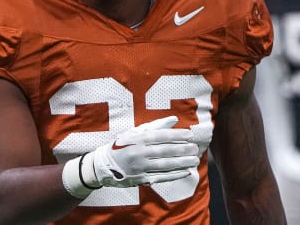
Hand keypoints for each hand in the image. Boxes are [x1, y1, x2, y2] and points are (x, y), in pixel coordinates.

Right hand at [62, 116, 200, 197]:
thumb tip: (175, 119)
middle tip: (196, 148)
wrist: (103, 166)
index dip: (178, 135)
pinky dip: (175, 175)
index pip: (162, 136)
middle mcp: (139, 153)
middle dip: (183, 150)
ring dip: (182, 163)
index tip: (190, 135)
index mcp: (138, 139)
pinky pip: (161, 177)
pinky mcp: (141, 179)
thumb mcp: (136, 132)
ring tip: (195, 160)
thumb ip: (156, 125)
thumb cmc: (123, 145)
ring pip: (165, 165)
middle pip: (166, 151)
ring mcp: (140, 167)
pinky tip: (186, 172)